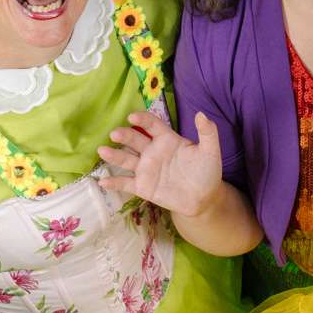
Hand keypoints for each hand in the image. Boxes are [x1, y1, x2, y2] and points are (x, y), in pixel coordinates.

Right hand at [100, 111, 226, 214]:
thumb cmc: (207, 171)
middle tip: (115, 133)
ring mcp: (145, 169)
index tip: (133, 117)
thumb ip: (208, 132)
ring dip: (114, 155)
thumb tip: (201, 114)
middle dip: (124, 136)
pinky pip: (125, 183)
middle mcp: (152, 151)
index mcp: (167, 139)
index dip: (142, 120)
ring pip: (126, 159)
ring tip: (102, 151)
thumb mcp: (210, 151)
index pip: (152, 125)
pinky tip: (102, 181)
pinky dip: (114, 182)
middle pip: (135, 140)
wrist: (204, 198)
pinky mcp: (142, 187)